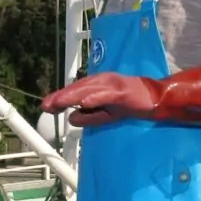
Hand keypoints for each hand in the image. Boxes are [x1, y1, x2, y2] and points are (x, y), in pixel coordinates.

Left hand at [42, 73, 159, 126]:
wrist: (155, 98)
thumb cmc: (129, 104)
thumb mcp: (105, 115)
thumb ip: (88, 117)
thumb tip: (70, 118)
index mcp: (96, 86)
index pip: (73, 91)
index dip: (59, 98)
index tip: (45, 106)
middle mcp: (101, 81)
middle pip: (77, 88)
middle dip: (61, 97)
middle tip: (46, 105)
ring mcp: (112, 84)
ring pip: (88, 89)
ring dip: (72, 96)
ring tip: (58, 102)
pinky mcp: (123, 90)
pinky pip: (106, 94)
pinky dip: (95, 97)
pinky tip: (84, 102)